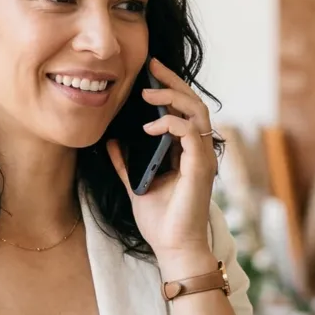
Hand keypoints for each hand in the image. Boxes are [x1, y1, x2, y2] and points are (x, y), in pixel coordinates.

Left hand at [107, 55, 218, 261]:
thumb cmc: (160, 221)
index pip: (184, 110)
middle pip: (194, 103)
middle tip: (152, 67)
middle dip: (173, 82)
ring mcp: (202, 158)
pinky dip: (171, 124)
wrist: (172, 248)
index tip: (150, 74)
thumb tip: (112, 141)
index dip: (170, 89)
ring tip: (148, 94)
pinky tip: (150, 127)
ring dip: (173, 98)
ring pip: (198, 112)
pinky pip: (191, 133)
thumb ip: (125, 162)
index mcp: (186, 152)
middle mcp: (198, 151)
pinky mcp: (201, 168)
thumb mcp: (135, 184)